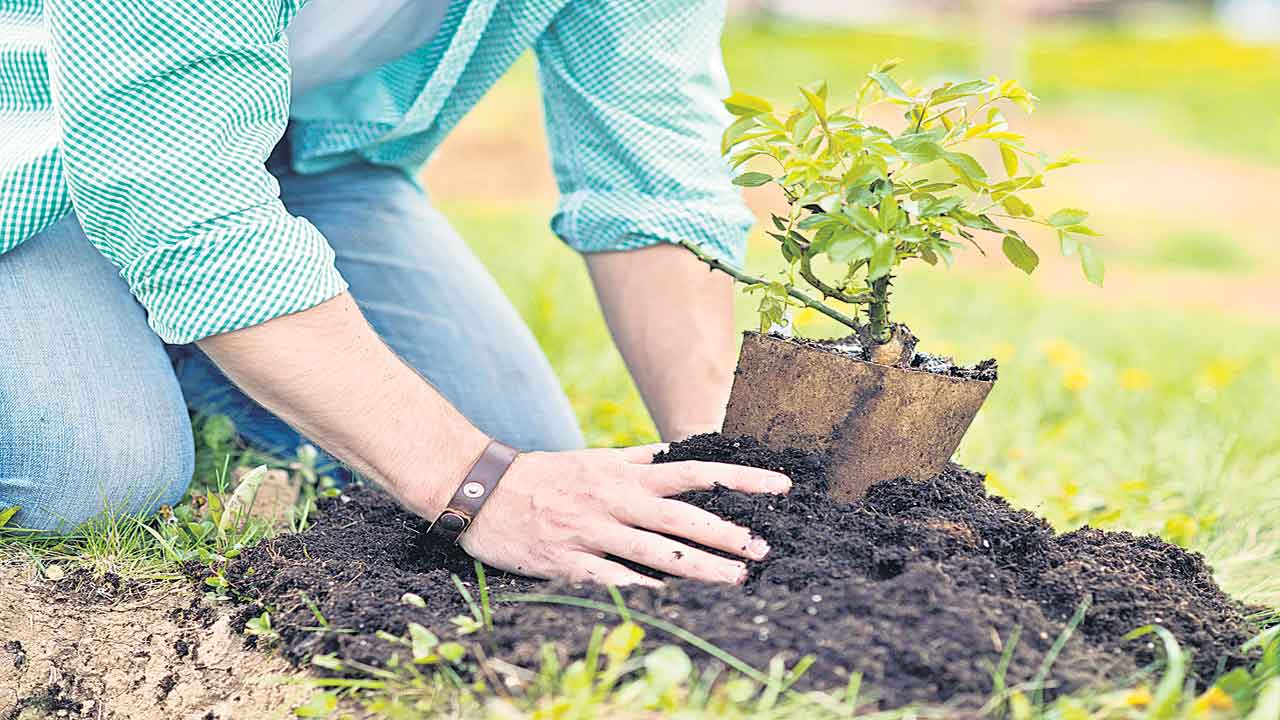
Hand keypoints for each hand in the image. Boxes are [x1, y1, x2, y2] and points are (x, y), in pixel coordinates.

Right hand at [457, 445, 790, 586]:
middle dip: (727, 534)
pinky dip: (643, 591)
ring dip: (700, 568)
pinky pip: (612, 579)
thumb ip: (637, 458)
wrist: (481, 489)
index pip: (695, 471)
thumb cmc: (544, 475)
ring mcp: (592, 531)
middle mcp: (615, 500)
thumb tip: (675, 450)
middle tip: (764, 551)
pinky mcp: (568, 561)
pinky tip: (674, 605)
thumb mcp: (594, 458)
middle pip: (682, 516)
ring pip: (655, 552)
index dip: (740, 480)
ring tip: (737, 581)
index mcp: (625, 474)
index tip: (780, 488)